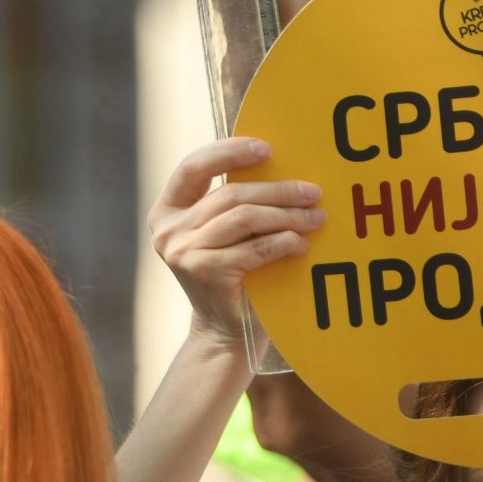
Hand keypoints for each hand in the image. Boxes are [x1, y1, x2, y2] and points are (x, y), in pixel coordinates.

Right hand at [150, 137, 322, 348]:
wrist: (225, 332)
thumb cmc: (233, 276)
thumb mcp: (222, 234)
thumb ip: (231, 204)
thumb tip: (279, 166)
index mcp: (167, 211)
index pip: (192, 167)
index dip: (228, 152)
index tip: (267, 149)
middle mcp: (167, 229)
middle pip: (230, 194)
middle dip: (278, 190)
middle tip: (313, 192)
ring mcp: (182, 251)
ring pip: (245, 217)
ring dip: (288, 215)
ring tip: (315, 217)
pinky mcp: (205, 271)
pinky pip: (256, 247)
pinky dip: (285, 242)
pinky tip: (302, 245)